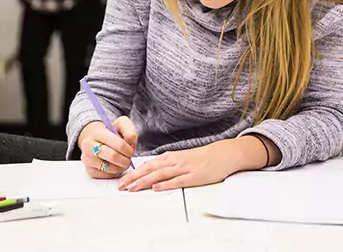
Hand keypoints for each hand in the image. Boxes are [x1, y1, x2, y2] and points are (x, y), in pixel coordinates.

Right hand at [79, 116, 136, 178]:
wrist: (96, 138)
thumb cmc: (111, 132)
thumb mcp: (122, 124)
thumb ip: (129, 131)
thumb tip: (131, 144)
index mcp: (97, 133)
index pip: (119, 144)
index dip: (128, 149)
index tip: (131, 150)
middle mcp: (88, 146)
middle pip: (113, 156)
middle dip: (125, 159)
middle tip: (129, 158)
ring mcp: (87, 159)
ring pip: (109, 168)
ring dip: (121, 167)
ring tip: (124, 162)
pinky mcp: (89, 170)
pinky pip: (106, 175)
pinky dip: (114, 172)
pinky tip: (116, 166)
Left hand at [118, 137, 265, 191]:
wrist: (222, 154)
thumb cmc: (202, 157)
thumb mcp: (182, 158)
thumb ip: (167, 164)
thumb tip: (151, 170)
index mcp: (171, 157)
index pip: (148, 165)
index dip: (133, 172)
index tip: (121, 179)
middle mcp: (175, 161)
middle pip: (150, 169)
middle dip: (134, 178)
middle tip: (120, 185)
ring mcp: (184, 168)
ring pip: (160, 174)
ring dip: (145, 181)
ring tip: (132, 188)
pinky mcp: (194, 176)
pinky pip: (177, 180)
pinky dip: (166, 184)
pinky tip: (157, 188)